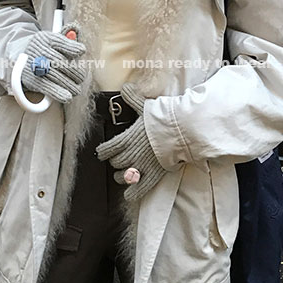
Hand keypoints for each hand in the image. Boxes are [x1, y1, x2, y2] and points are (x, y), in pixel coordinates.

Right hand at [20, 19, 86, 104]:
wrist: (17, 58)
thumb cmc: (42, 50)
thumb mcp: (52, 40)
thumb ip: (66, 38)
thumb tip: (75, 30)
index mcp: (44, 39)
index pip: (59, 42)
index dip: (72, 47)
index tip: (82, 51)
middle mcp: (38, 51)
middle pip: (60, 62)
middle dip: (75, 71)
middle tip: (81, 77)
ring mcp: (33, 66)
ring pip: (56, 76)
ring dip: (70, 84)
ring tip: (76, 88)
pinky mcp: (31, 80)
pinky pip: (46, 87)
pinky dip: (58, 93)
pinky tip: (67, 96)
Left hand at [95, 83, 165, 202]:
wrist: (180, 131)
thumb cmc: (163, 118)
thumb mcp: (145, 106)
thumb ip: (133, 98)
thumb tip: (126, 87)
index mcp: (126, 138)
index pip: (108, 148)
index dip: (103, 152)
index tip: (102, 153)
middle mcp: (131, 154)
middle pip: (116, 162)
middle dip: (114, 162)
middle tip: (115, 161)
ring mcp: (142, 166)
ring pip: (124, 176)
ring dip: (120, 176)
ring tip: (120, 175)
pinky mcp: (154, 175)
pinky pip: (140, 189)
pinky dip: (133, 194)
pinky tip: (128, 196)